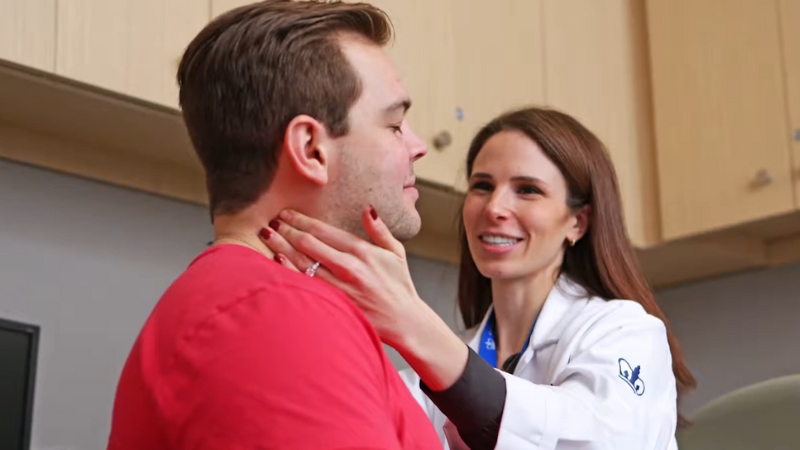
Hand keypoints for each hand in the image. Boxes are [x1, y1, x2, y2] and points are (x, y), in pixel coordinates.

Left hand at [260, 206, 422, 348]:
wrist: (404, 321)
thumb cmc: (399, 286)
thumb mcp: (396, 253)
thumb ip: (380, 230)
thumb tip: (367, 209)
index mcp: (363, 251)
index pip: (324, 230)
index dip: (302, 220)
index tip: (287, 213)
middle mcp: (349, 266)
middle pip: (310, 243)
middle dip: (288, 229)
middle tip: (272, 221)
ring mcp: (340, 286)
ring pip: (303, 262)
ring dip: (283, 246)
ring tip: (267, 235)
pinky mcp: (334, 302)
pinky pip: (305, 283)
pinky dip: (289, 270)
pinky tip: (276, 259)